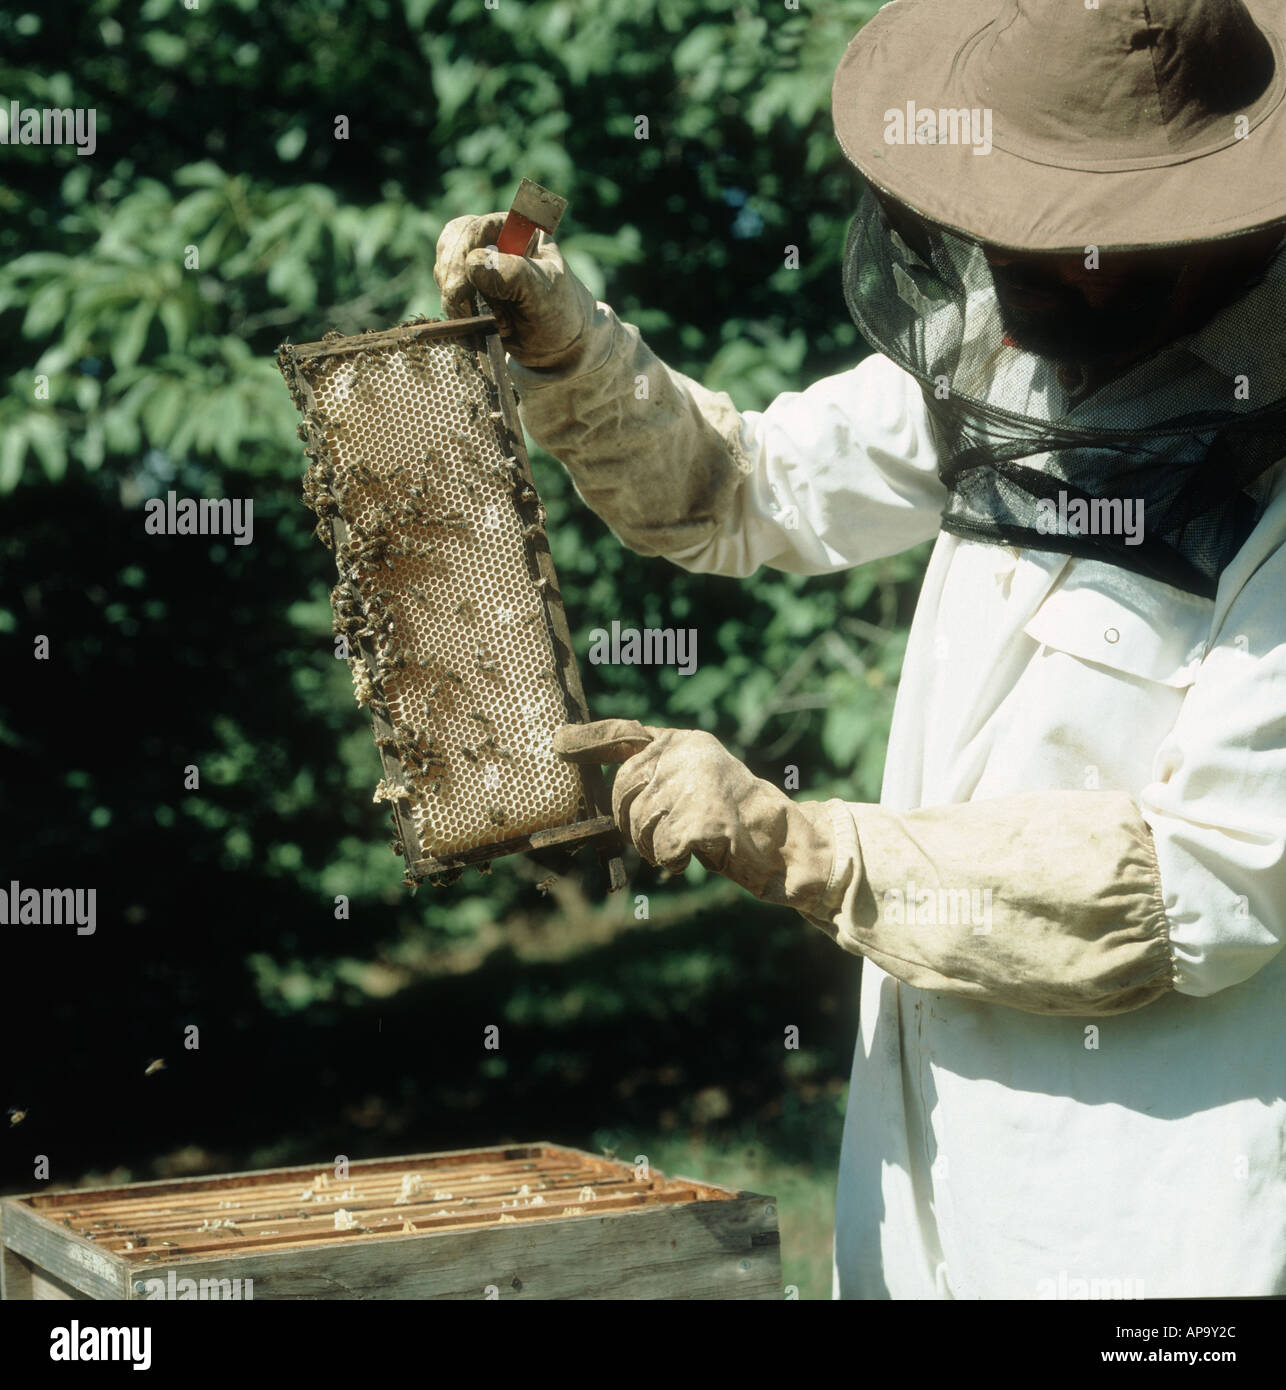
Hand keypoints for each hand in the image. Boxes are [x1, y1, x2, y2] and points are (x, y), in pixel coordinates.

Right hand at [433, 211, 596, 368]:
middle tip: (462, 306)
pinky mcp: (468, 285)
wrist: (557, 347)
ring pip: (445, 262)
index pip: (479, 227)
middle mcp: (497, 239)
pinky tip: (469, 319)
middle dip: (453, 275)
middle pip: (455, 239)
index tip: (463, 287)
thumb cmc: (558, 315)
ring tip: (474, 316)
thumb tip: (473, 263)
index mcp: (520, 231)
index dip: (465, 252)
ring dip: (451, 292)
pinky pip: (445, 285)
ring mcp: (479, 261)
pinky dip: (451, 304)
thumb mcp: (544, 294)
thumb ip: (514, 274)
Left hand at [552, 718, 841, 912]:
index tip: (558, 743)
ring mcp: (695, 784)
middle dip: (631, 822)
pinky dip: (672, 861)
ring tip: (683, 845)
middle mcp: (687, 754)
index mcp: (683, 741)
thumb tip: (597, 771)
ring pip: (638, 825)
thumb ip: (656, 773)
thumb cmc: (732, 817)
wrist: (784, 842)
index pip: (624, 734)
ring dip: (653, 846)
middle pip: (623, 792)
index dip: (589, 740)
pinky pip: (661, 850)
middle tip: (658, 836)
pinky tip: (694, 856)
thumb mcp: (694, 780)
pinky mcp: (702, 819)